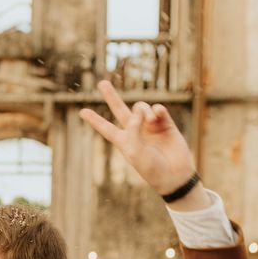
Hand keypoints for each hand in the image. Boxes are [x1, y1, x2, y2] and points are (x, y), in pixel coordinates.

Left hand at [78, 80, 194, 195]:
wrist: (175, 175)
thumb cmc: (151, 167)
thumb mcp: (135, 150)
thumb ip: (133, 128)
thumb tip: (139, 109)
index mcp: (123, 140)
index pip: (105, 128)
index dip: (94, 120)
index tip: (82, 112)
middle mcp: (135, 131)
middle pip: (119, 109)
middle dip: (111, 96)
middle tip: (102, 83)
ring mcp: (150, 126)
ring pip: (141, 107)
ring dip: (143, 110)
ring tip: (150, 120)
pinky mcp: (166, 124)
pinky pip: (159, 109)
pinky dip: (157, 109)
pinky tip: (158, 114)